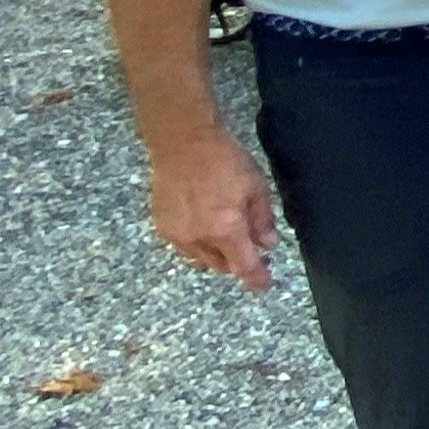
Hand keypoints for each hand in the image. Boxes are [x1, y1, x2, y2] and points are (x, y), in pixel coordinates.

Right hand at [147, 128, 275, 291]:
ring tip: (228, 236)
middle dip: (238, 262)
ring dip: (217, 255)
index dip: (256, 279)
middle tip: (252, 249)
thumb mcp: (256, 188)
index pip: (244, 267)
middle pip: (221, 266)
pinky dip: (197, 244)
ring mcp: (176, 234)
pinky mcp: (161, 225)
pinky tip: (205, 227)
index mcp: (225, 230)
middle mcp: (198, 238)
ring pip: (200, 259)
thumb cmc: (224, 161)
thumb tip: (267, 244)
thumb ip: (262, 220)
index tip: (264, 286)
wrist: (183, 143)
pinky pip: (183, 246)